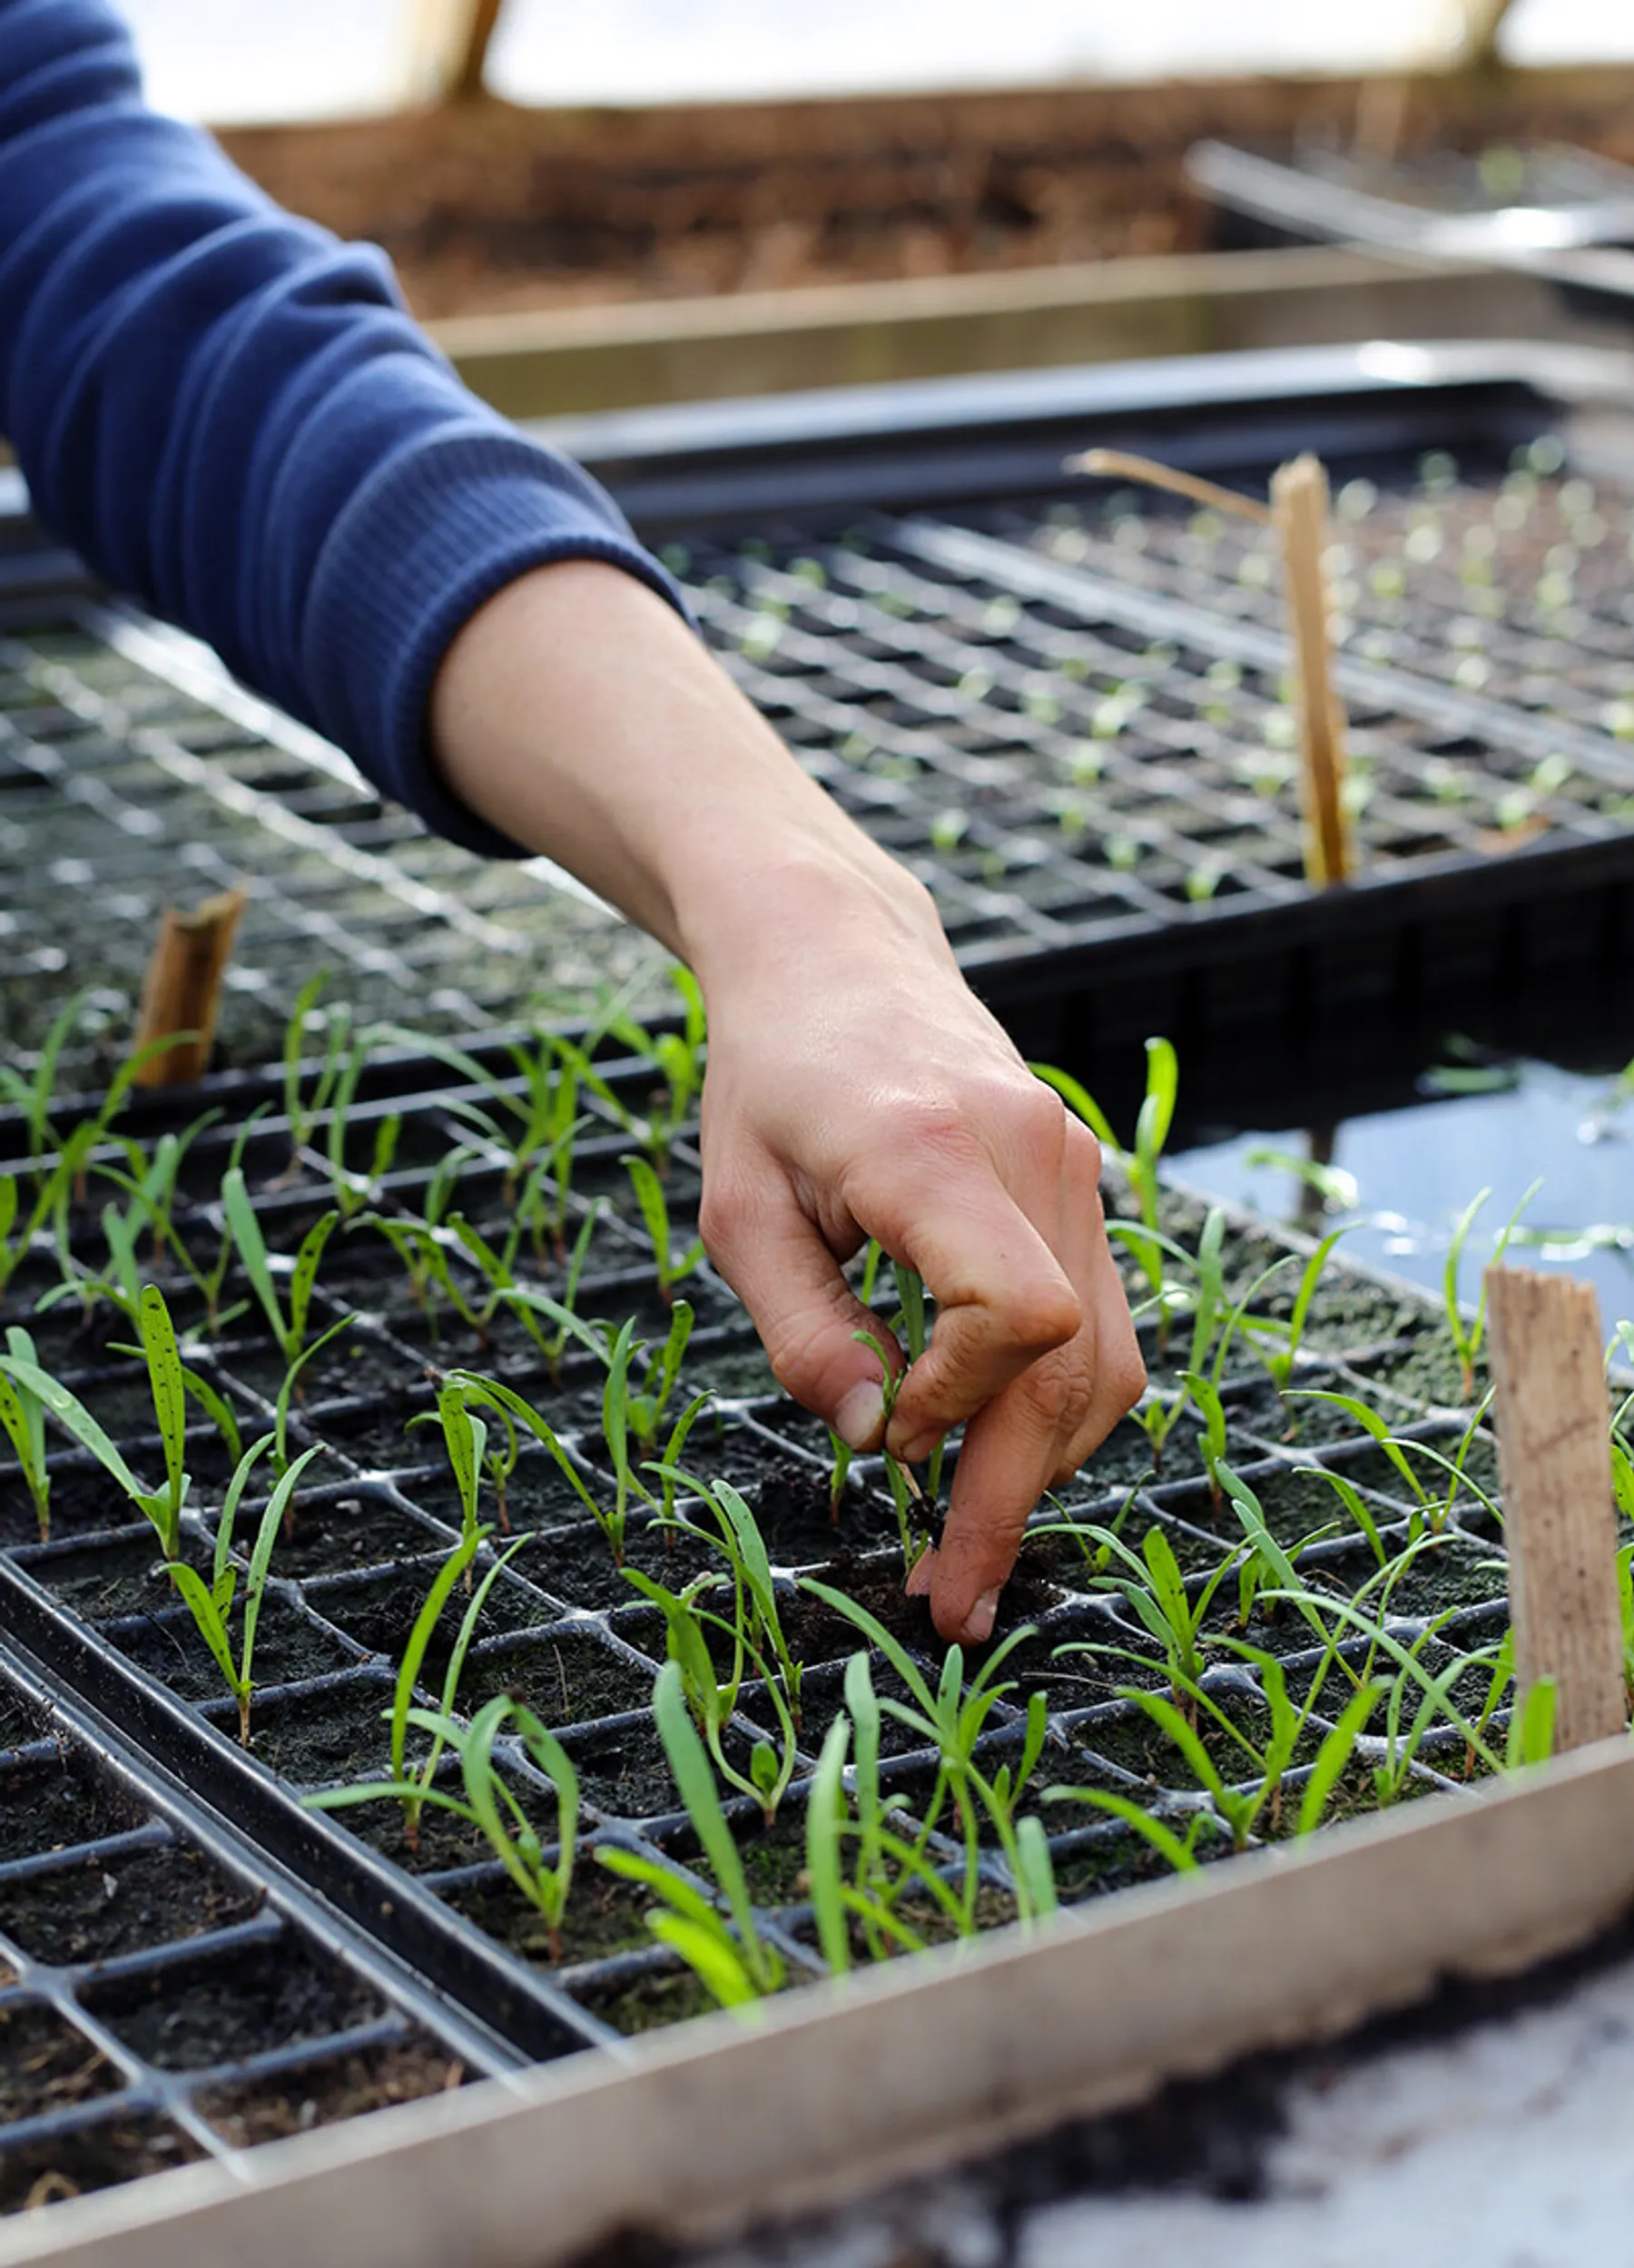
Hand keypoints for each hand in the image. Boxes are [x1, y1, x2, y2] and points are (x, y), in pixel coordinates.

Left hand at [692, 856, 1143, 1642]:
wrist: (835, 957)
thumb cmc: (768, 1082)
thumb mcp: (740, 1215)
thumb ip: (802, 1335)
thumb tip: (872, 1441)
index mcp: (934, 1150)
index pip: (1020, 1315)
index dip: (960, 1406)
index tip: (884, 1431)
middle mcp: (1034, 1154)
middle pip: (1072, 1363)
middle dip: (1011, 1497)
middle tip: (951, 1601)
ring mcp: (1073, 1166)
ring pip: (1108, 1358)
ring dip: (1045, 1464)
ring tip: (969, 1537)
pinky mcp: (1081, 1183)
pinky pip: (1104, 1320)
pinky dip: (1059, 1402)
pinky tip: (994, 1446)